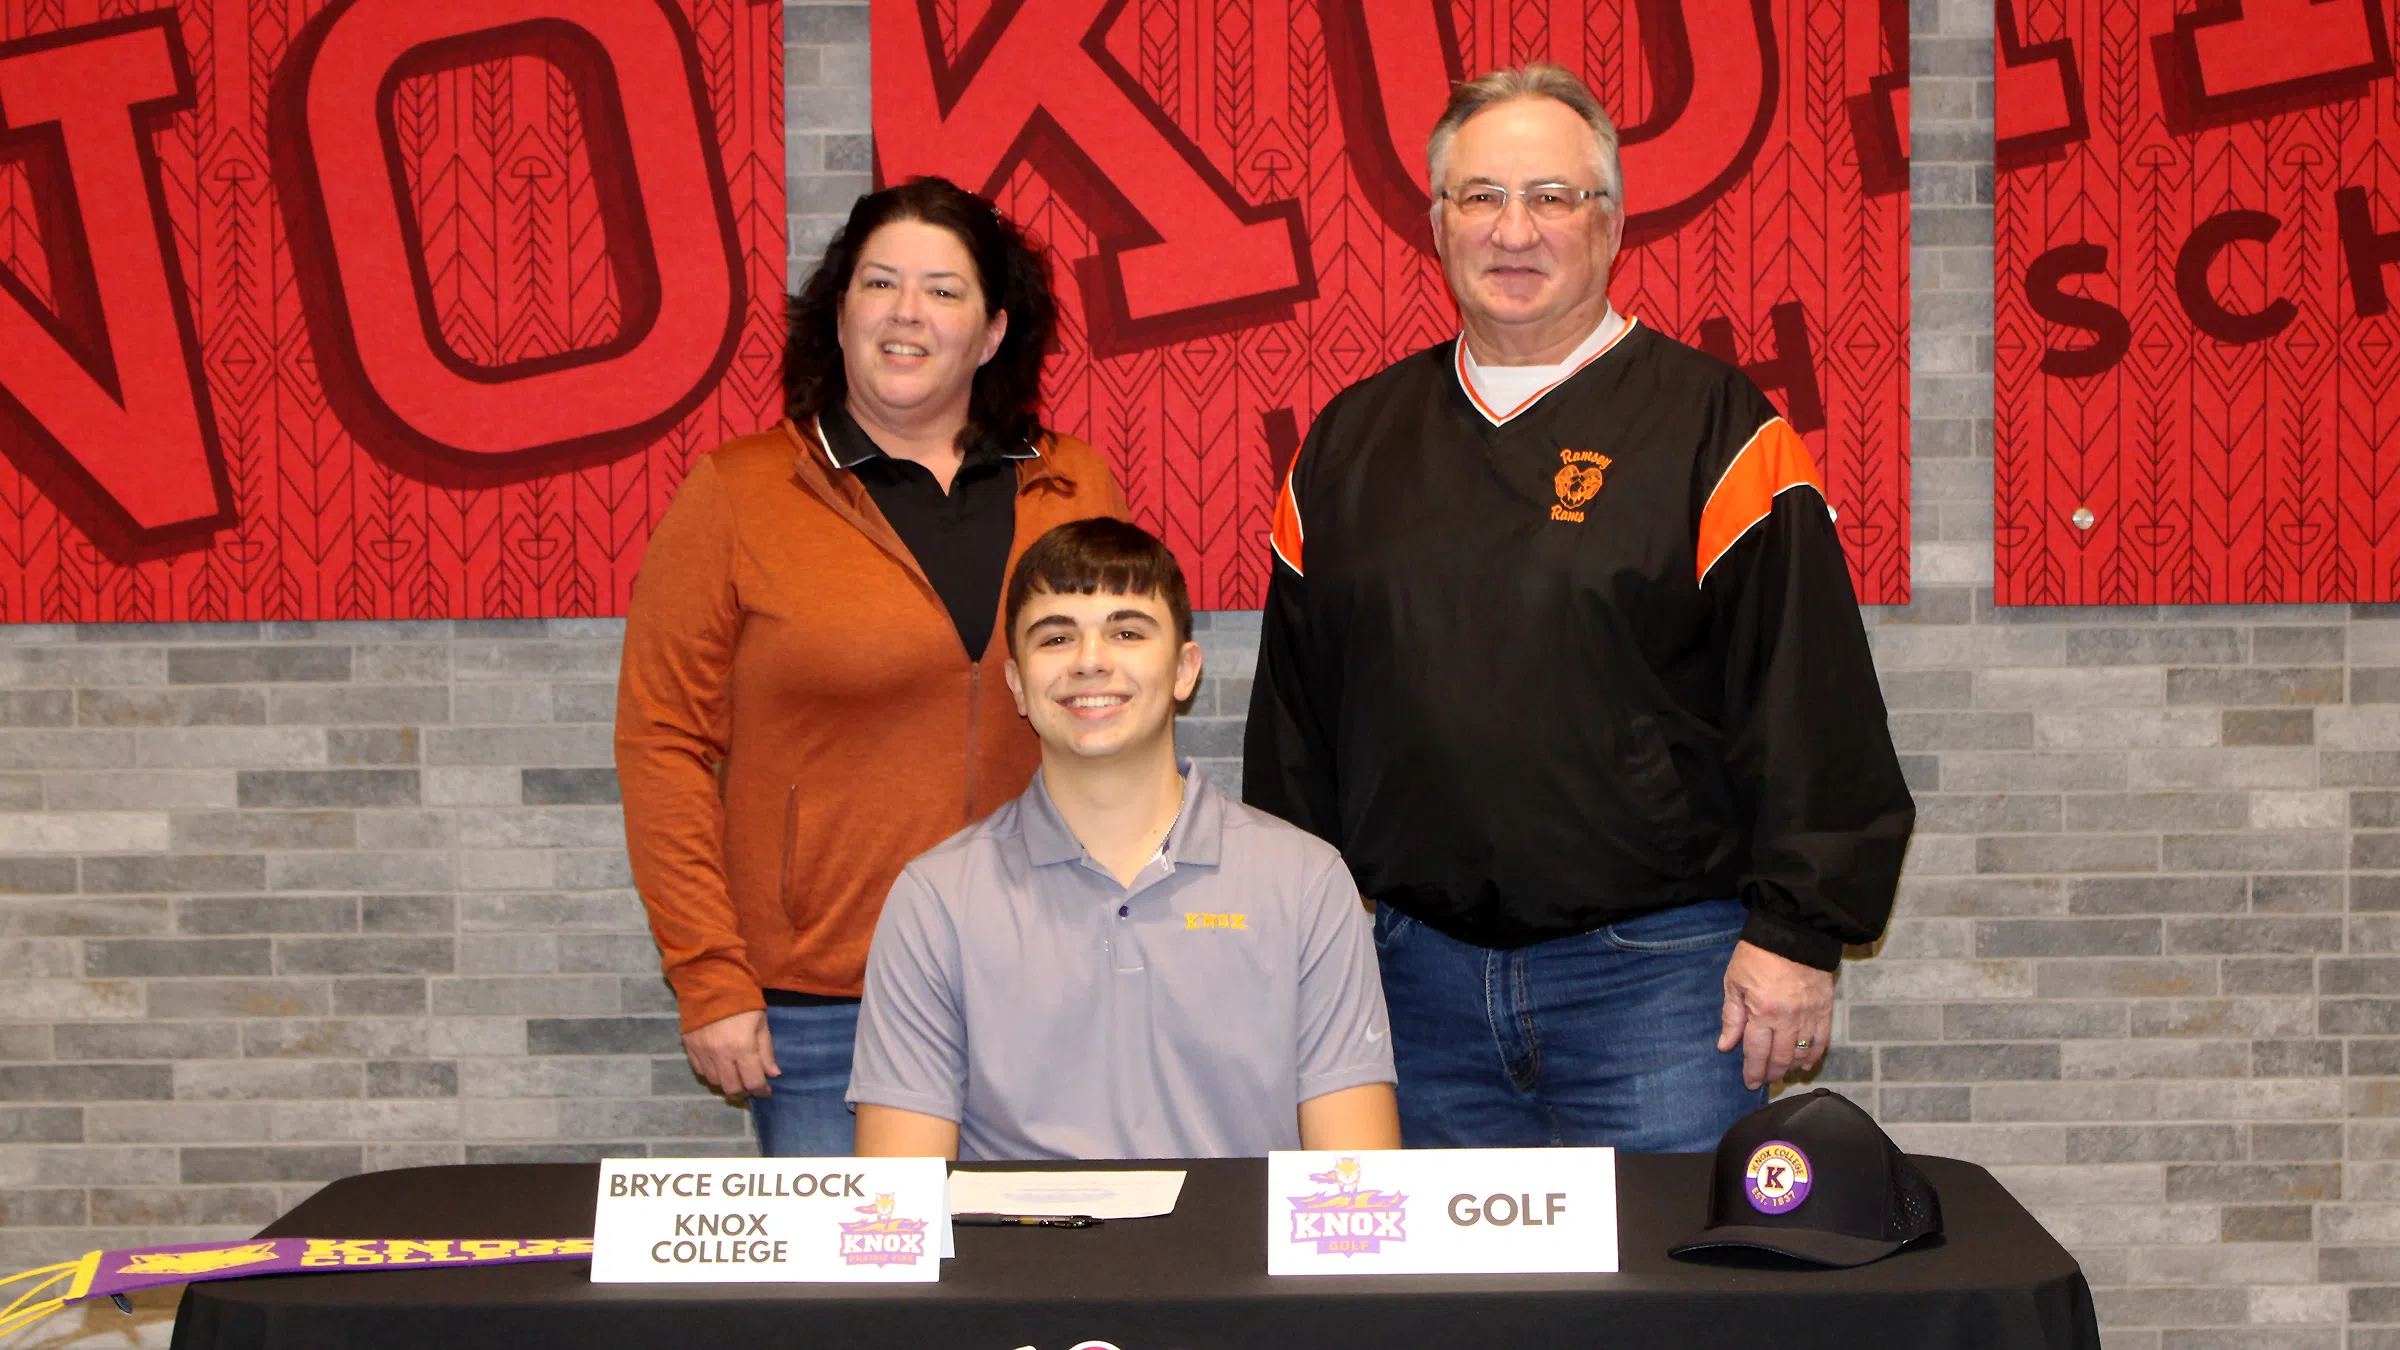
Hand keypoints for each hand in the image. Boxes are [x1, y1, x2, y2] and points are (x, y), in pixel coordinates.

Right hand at [683, 1009, 778, 1098]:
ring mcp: (702, 1052)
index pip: (752, 1082)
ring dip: (728, 1084)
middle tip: (751, 1086)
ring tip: (737, 1076)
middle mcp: (720, 1054)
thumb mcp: (761, 1023)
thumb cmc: (742, 1001)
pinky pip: (701, 1072)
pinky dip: (712, 1075)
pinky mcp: (689, 1048)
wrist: (710, 982)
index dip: (761, 1091)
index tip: (766, 1092)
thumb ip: (766, 1051)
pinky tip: (721, 1067)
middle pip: (731, 1088)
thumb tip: (772, 1074)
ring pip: (715, 1083)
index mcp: (742, 1047)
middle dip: (745, 1092)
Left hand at [1716, 940, 1833, 1089]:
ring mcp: (1809, 1016)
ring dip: (1791, 1068)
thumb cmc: (1756, 955)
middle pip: (1779, 1058)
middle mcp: (1787, 1019)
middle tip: (1765, 1081)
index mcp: (1761, 1012)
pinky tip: (1807, 1066)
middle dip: (1771, 1074)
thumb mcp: (1734, 982)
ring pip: (1801, 1053)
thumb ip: (1731, 1017)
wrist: (1793, 933)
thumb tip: (1725, 1046)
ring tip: (1782, 1074)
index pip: (1756, 1052)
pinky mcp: (1825, 1009)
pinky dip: (1815, 1056)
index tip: (1750, 1083)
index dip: (1753, 1071)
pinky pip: (1822, 1041)